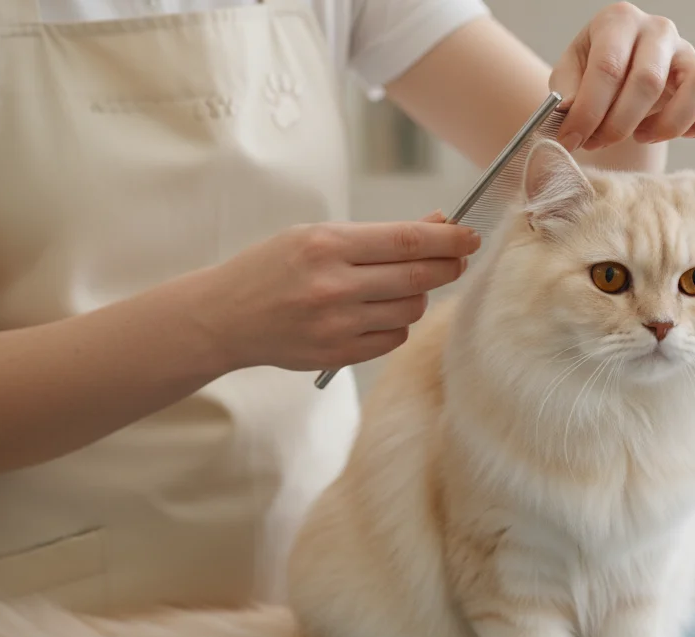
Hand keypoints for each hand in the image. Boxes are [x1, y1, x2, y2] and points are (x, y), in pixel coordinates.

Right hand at [203, 212, 479, 371]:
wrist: (224, 317)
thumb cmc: (272, 269)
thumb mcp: (316, 236)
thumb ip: (376, 235)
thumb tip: (436, 223)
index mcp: (327, 245)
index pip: (407, 240)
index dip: (448, 238)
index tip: (469, 235)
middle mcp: (333, 286)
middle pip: (418, 277)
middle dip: (448, 265)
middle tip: (459, 259)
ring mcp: (336, 324)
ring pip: (411, 310)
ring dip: (419, 295)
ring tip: (402, 285)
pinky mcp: (337, 355)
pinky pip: (393, 339)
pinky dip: (397, 324)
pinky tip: (380, 313)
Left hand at [549, 2, 694, 151]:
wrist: (617, 79)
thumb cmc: (589, 76)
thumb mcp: (568, 77)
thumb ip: (566, 91)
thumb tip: (572, 109)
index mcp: (618, 20)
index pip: (607, 67)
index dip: (588, 111)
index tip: (571, 140)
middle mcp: (659, 29)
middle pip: (648, 81)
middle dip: (618, 125)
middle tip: (598, 143)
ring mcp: (690, 52)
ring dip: (668, 124)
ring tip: (640, 134)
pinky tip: (684, 134)